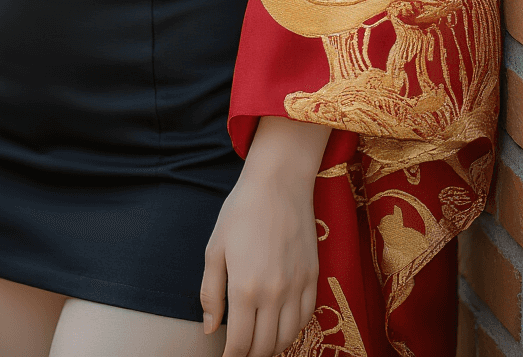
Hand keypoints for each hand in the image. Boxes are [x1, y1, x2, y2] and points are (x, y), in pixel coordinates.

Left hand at [201, 117, 329, 355]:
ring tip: (259, 343)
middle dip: (250, 355)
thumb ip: (210, 292)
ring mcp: (296, 287)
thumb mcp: (215, 248)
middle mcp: (273, 293)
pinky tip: (281, 326)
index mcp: (244, 287)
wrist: (279, 183)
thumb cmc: (241, 211)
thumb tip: (210, 328)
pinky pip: (306, 319)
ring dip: (272, 347)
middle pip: (265, 347)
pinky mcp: (313, 277)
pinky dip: (293, 330)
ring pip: (287, 338)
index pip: (240, 343)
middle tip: (241, 351)